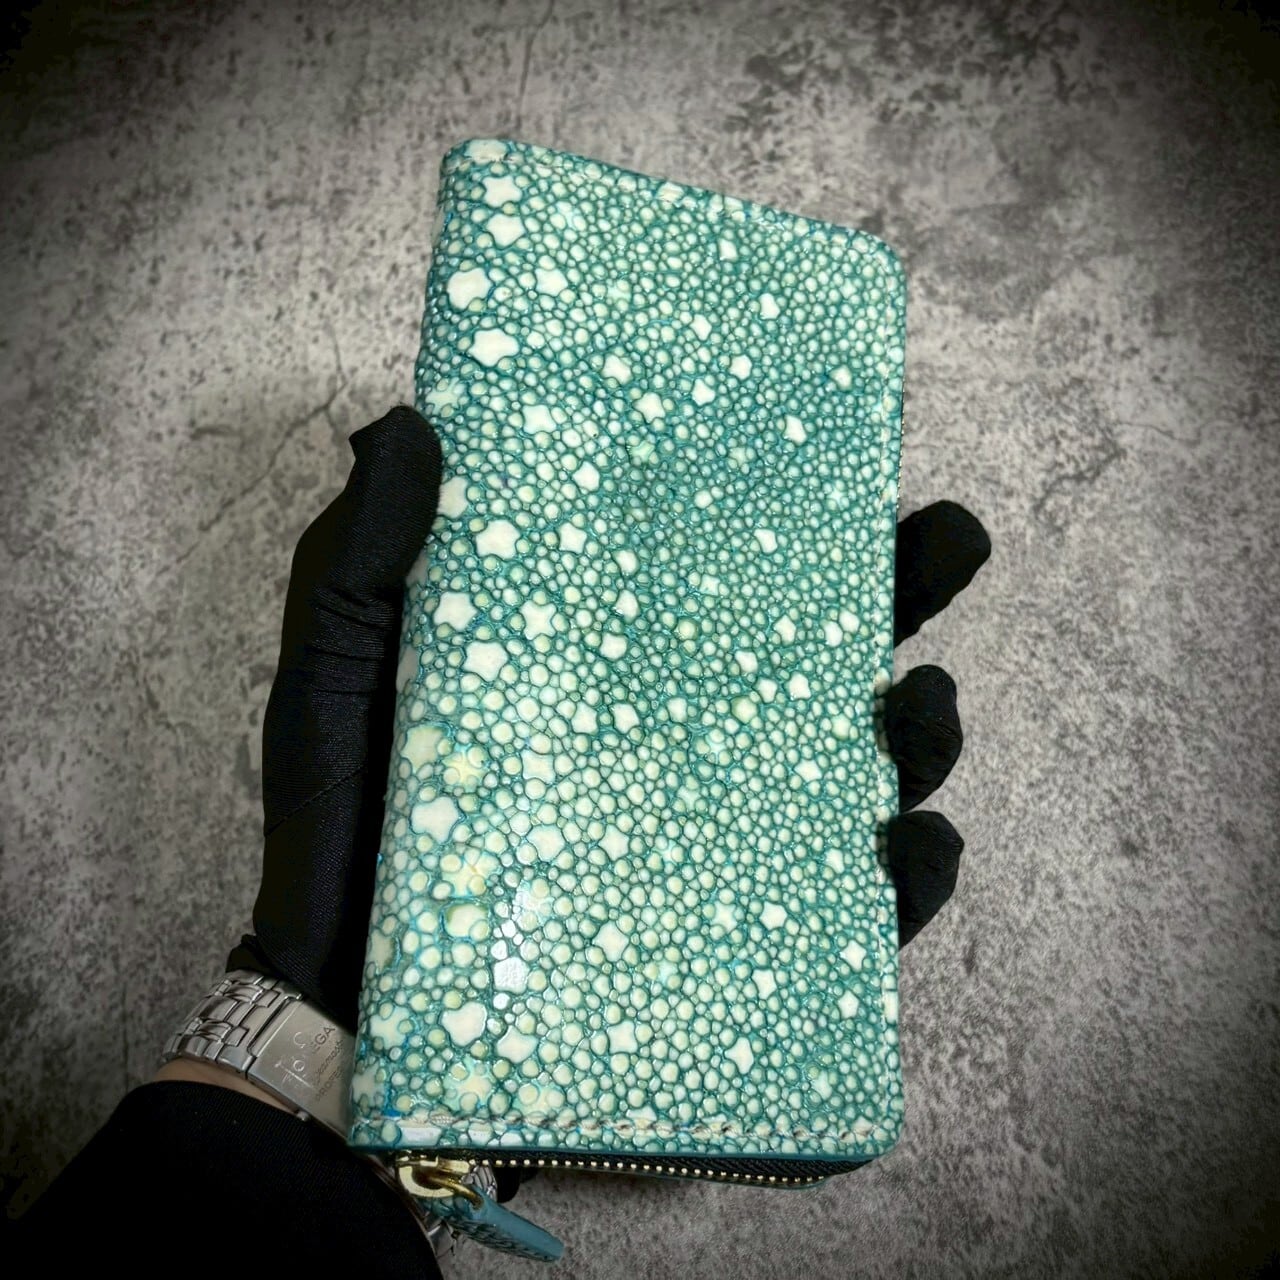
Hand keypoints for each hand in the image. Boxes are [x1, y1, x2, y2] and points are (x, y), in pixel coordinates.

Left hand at [227, 407, 987, 1031]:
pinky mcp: (744, 938)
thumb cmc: (346, 833)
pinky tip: (911, 842)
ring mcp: (723, 837)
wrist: (352, 1006)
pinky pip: (861, 912)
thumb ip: (358, 564)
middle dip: (910, 588)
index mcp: (613, 659)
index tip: (854, 448)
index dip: (796, 506)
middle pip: (826, 650)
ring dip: (929, 729)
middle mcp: (685, 736)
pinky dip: (913, 875)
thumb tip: (406, 426)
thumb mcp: (337, 681)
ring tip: (920, 706)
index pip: (721, 567)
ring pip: (867, 770)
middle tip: (946, 544)